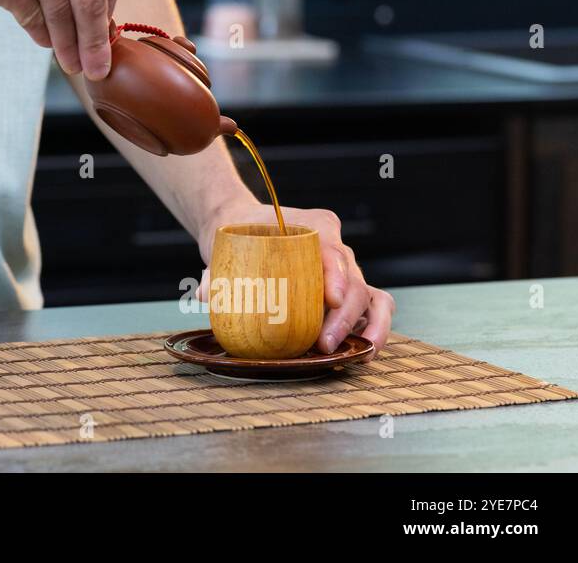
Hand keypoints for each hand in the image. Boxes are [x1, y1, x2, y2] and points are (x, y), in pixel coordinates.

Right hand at [0, 0, 122, 79]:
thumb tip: (99, 20)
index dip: (110, 15)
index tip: (107, 41)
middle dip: (96, 42)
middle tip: (98, 69)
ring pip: (60, 11)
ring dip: (67, 45)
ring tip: (69, 63)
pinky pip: (29, 15)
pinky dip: (38, 33)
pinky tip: (40, 39)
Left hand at [195, 200, 395, 353]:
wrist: (241, 224)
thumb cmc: (236, 234)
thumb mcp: (221, 247)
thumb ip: (212, 271)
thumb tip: (203, 294)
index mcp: (314, 225)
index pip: (333, 250)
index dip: (337, 276)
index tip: (332, 301)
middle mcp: (336, 246)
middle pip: (354, 280)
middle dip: (345, 315)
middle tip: (324, 343)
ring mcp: (346, 269)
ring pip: (374, 295)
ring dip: (371, 326)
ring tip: (361, 353)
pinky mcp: (347, 290)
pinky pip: (372, 307)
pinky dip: (373, 328)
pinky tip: (361, 352)